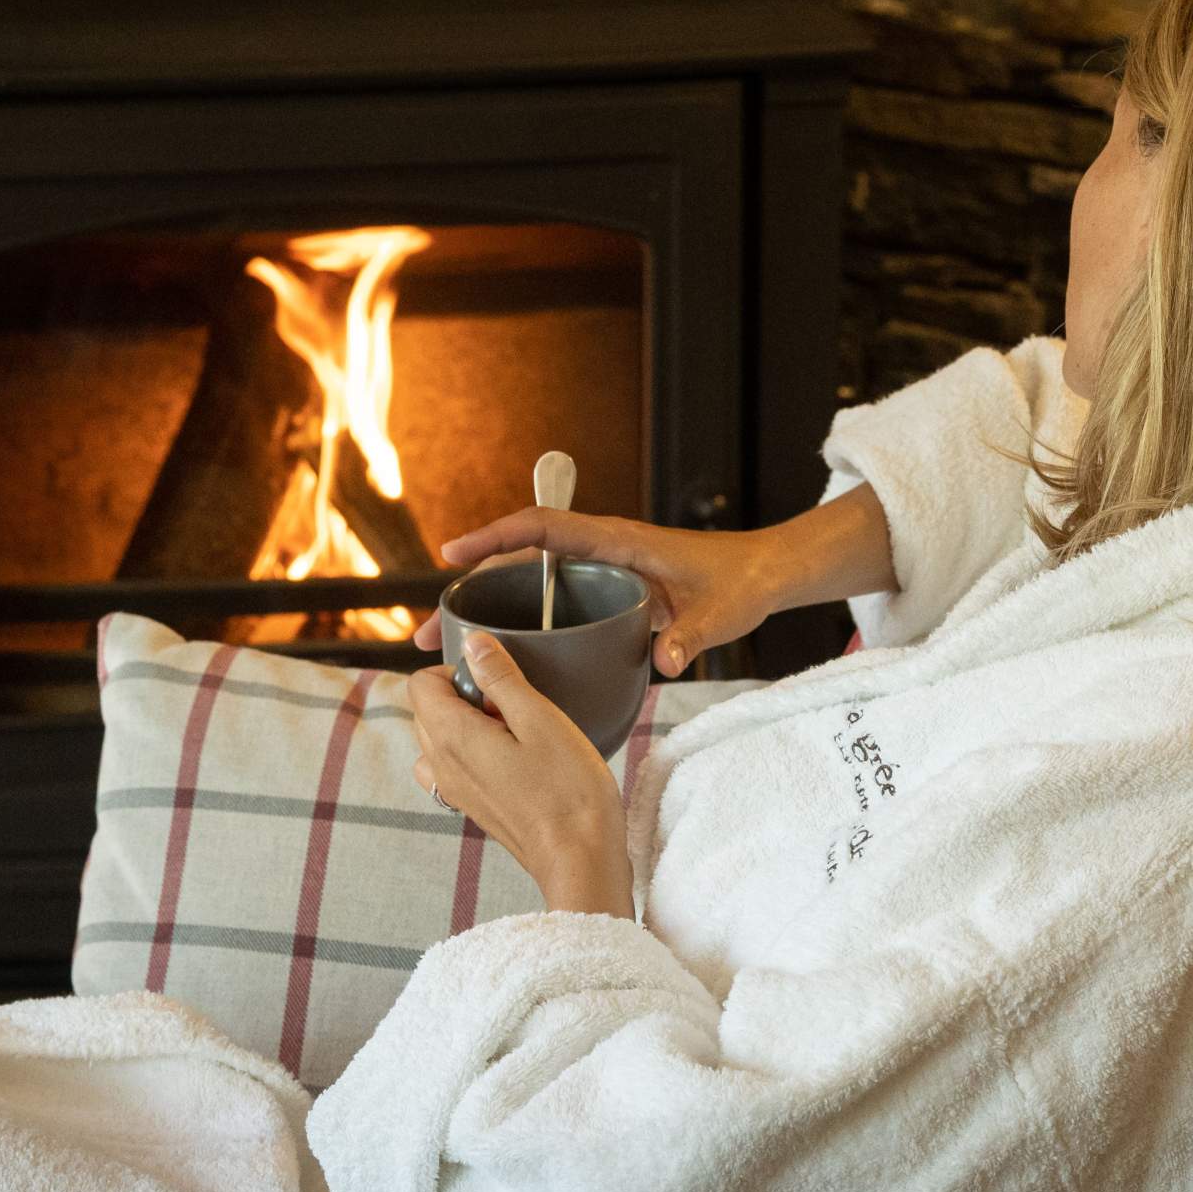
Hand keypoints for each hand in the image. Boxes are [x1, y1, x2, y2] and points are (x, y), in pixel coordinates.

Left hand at [410, 634, 633, 916]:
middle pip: (427, 710)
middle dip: (464, 696)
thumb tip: (473, 644)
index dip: (456, 671)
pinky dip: (474, 754)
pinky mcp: (472, 807)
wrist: (580, 860)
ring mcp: (454, 791)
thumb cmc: (568, 791)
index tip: (497, 681)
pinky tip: (516, 761)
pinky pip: (454, 767)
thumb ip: (501, 678)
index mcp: (451, 738)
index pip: (419, 683)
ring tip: (514, 734)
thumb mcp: (540, 719)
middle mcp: (441, 766)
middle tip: (513, 708)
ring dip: (468, 726)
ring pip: (439, 739)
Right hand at [412, 510, 780, 678]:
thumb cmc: (741, 581)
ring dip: (487, 613)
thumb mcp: (719, 612)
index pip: (543, 529)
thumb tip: (665, 662)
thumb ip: (691, 636)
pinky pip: (548, 604)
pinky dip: (517, 624)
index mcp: (617, 542)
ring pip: (528, 586)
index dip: (495, 537)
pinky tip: (499, 661)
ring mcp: (599, 573)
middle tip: (428, 632)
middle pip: (519, 562)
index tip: (452, 554)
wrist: (763, 574)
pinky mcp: (605, 594)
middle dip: (469, 592)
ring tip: (447, 652)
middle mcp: (599, 552)